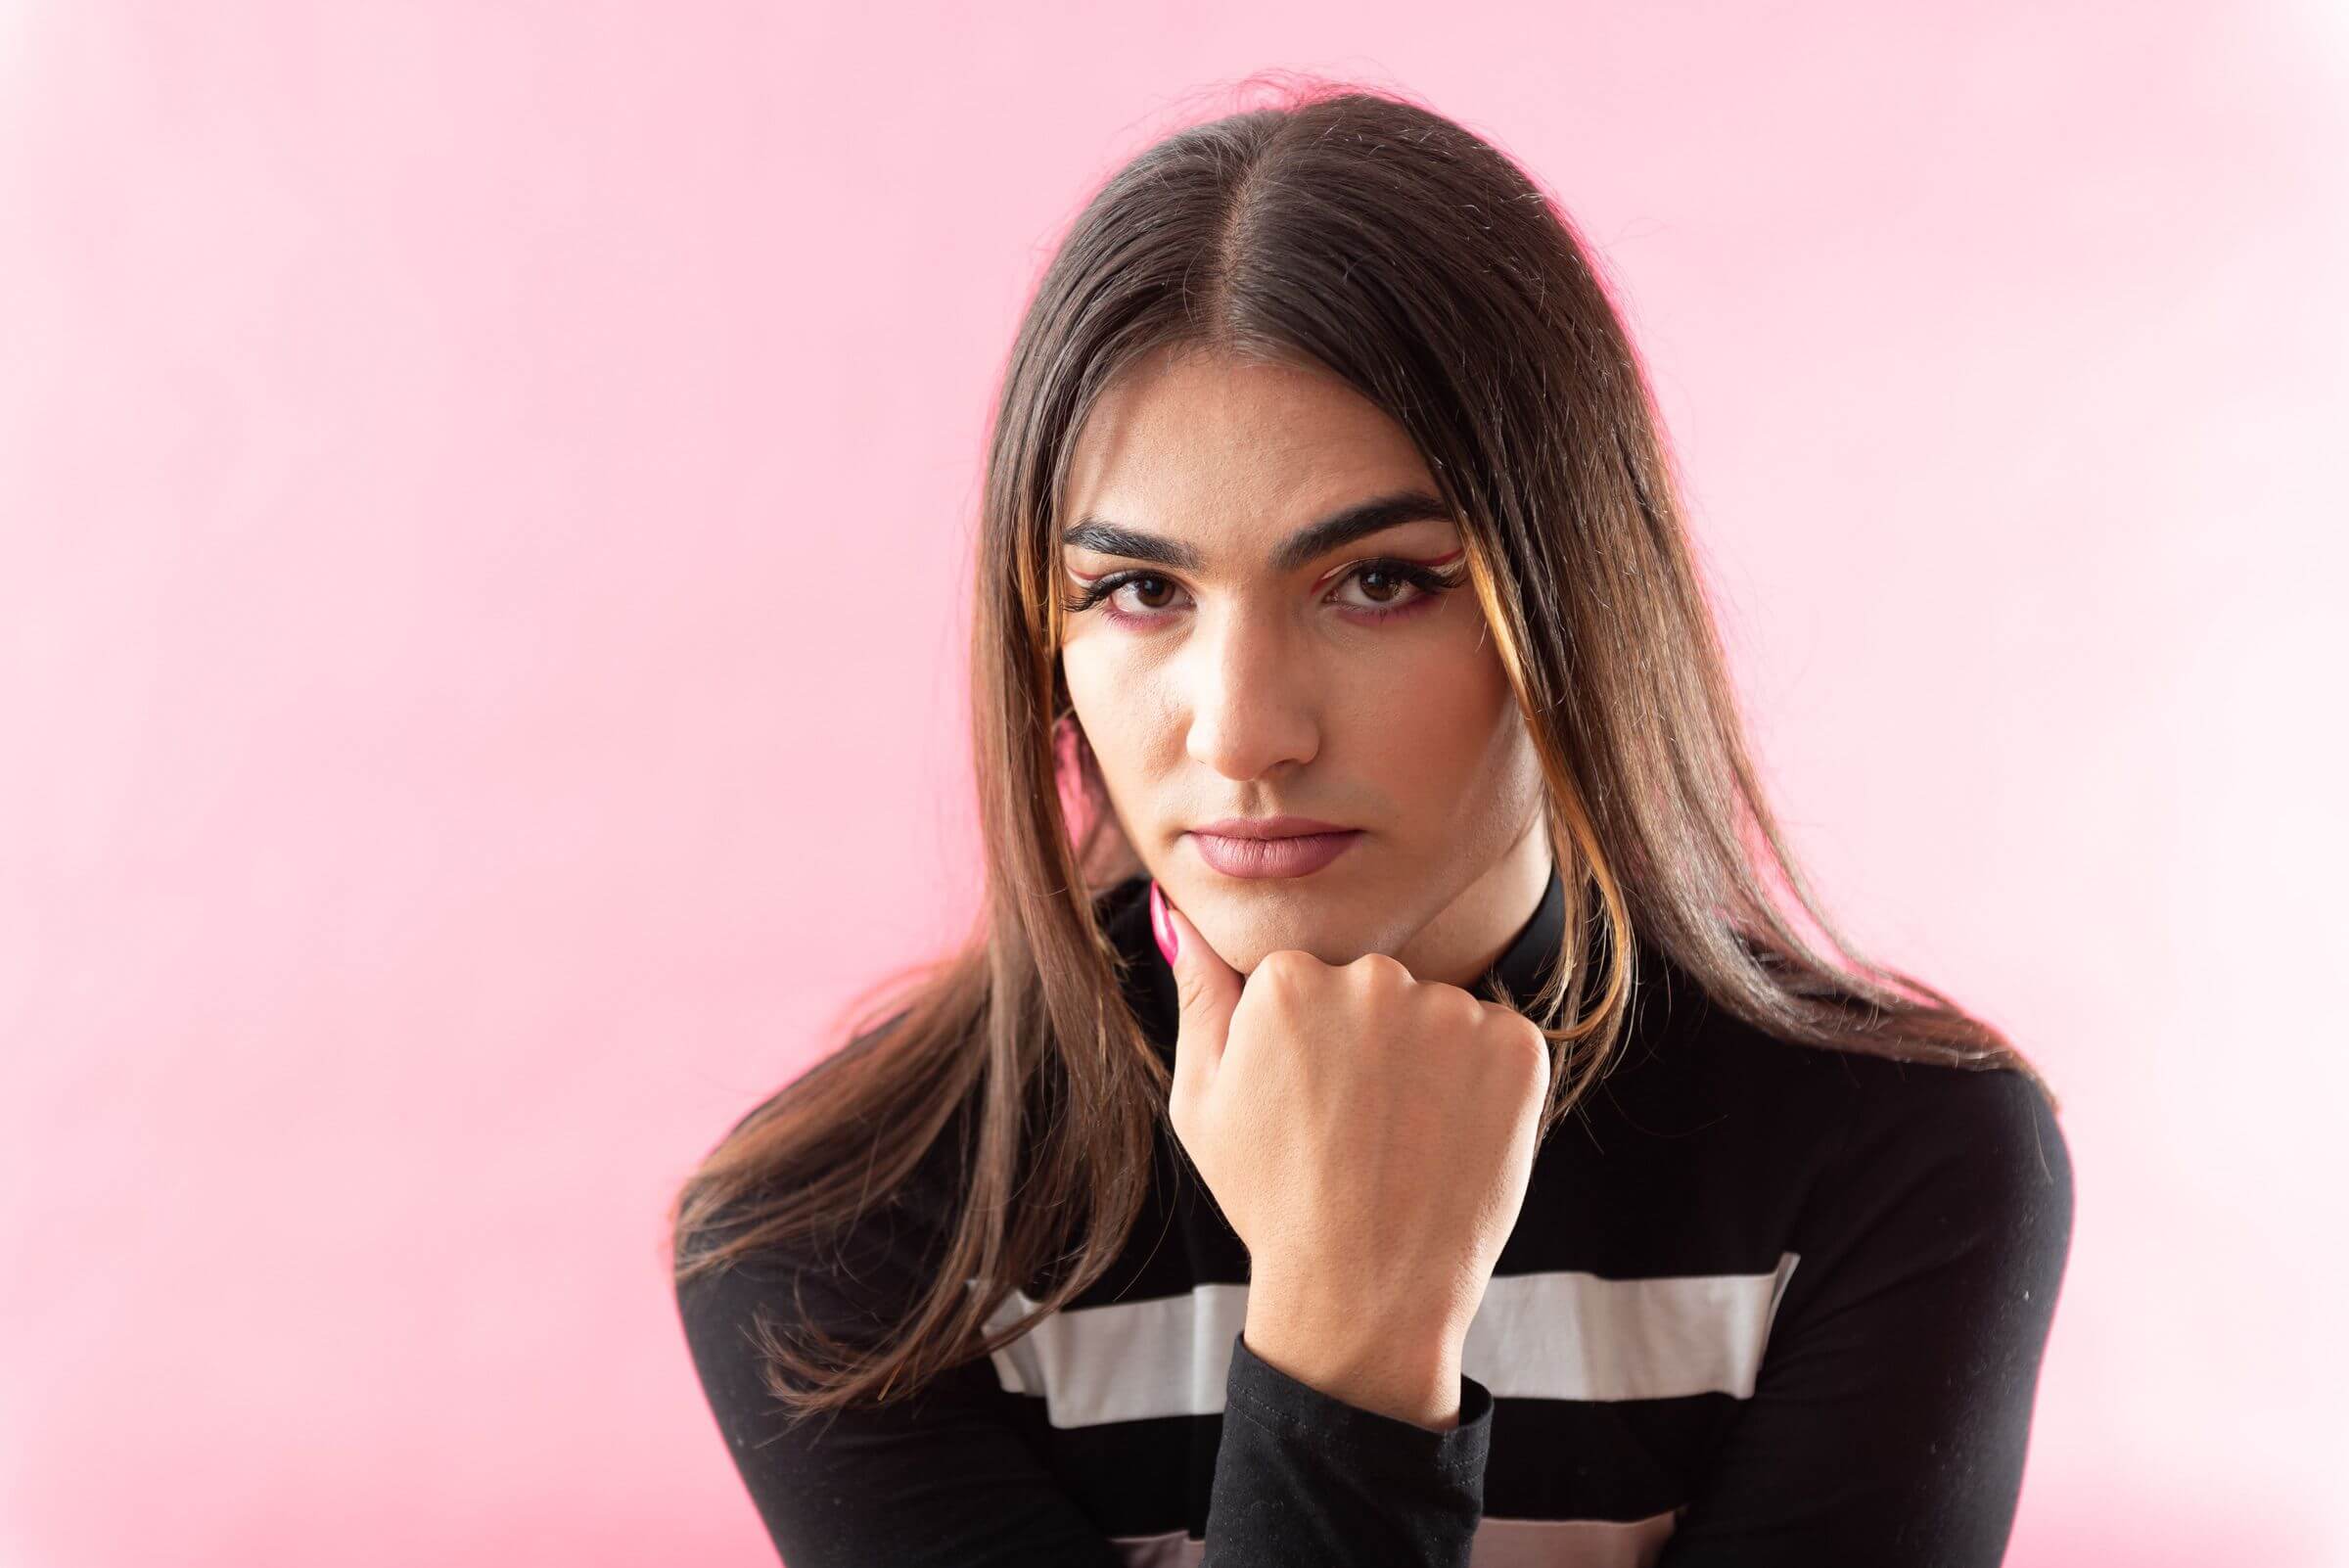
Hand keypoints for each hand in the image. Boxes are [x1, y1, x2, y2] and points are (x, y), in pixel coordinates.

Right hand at [1152, 880, 1552, 1360]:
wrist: (1365, 1293)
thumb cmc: (1271, 1200)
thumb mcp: (1203, 1101)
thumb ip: (1200, 995)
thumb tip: (1177, 912)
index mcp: (1286, 978)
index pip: (1307, 978)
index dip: (1307, 1045)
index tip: (1306, 1103)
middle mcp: (1372, 974)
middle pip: (1374, 987)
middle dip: (1369, 1042)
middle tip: (1355, 1129)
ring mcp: (1451, 1009)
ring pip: (1438, 1014)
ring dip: (1428, 1061)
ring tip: (1403, 1142)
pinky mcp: (1517, 1046)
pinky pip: (1498, 1041)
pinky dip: (1483, 1084)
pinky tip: (1450, 1139)